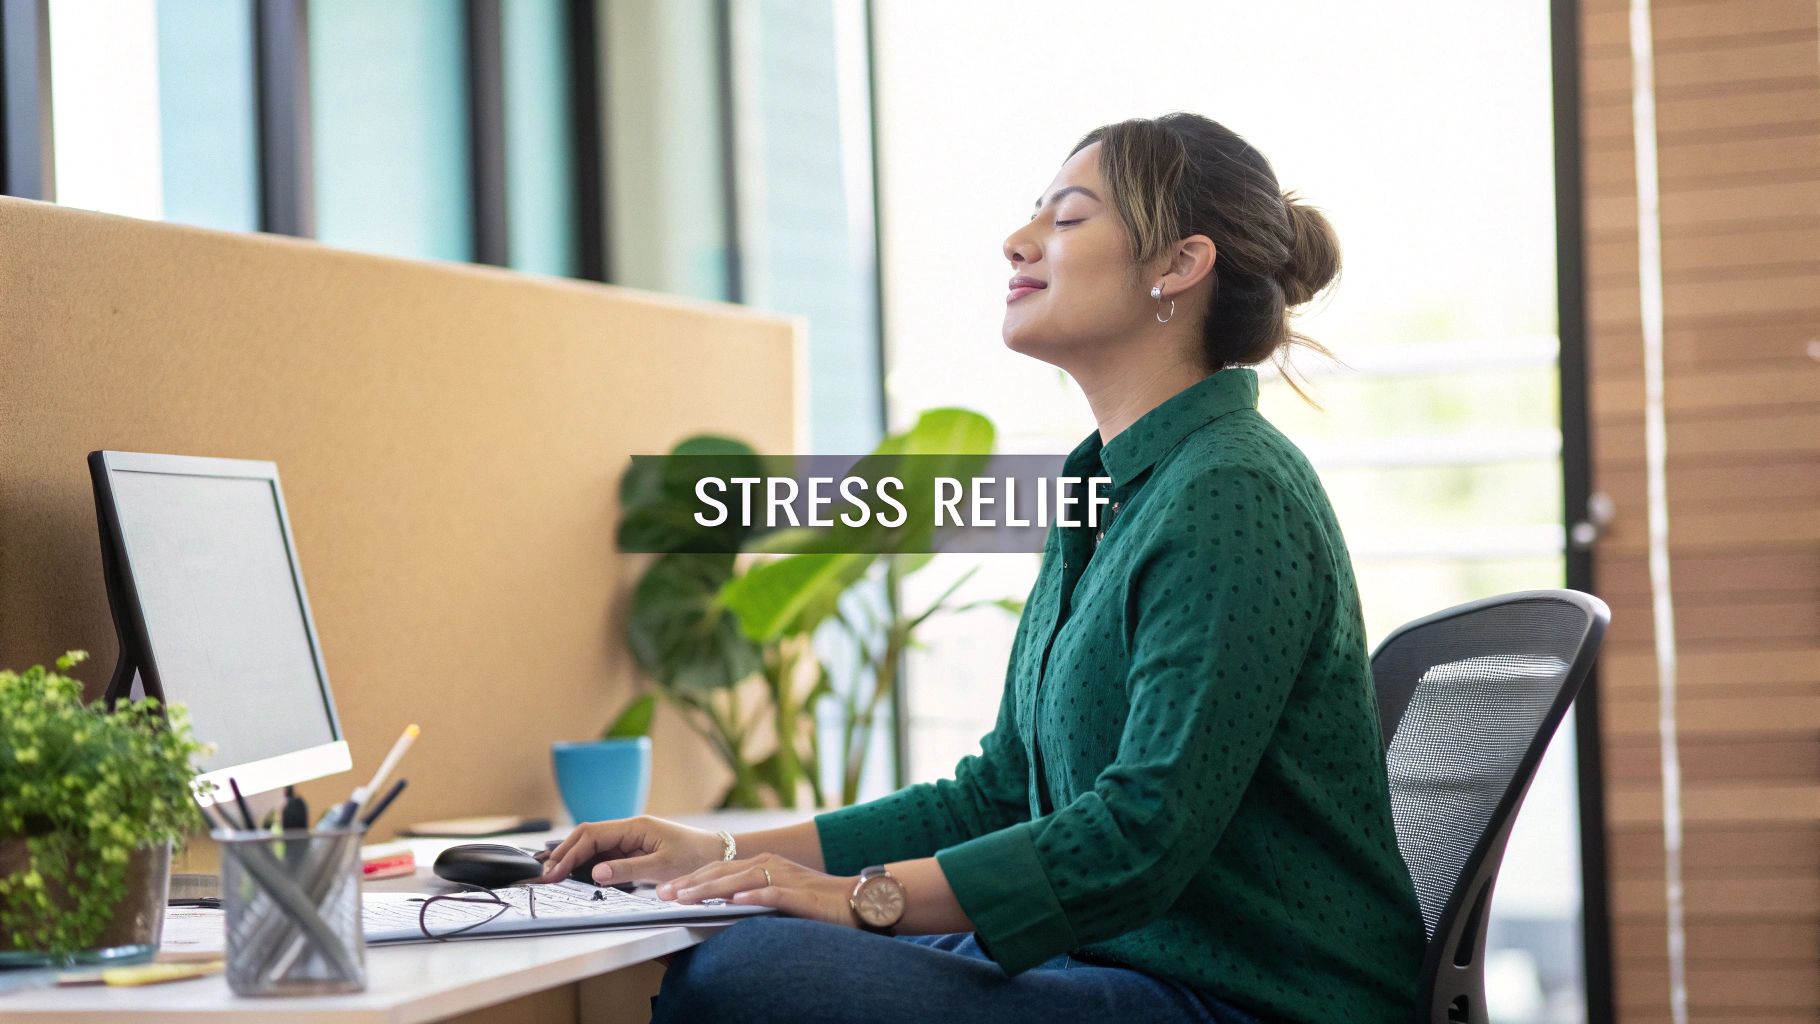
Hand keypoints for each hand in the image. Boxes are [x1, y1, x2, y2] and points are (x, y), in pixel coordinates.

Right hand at [537, 815, 723, 885]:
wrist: (720, 855)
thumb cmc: (696, 857)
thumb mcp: (663, 867)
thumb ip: (628, 870)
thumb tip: (595, 872)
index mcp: (635, 826)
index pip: (591, 834)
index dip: (569, 852)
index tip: (554, 871)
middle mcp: (630, 829)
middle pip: (587, 837)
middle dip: (564, 854)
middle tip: (545, 875)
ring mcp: (632, 840)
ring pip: (594, 847)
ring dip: (573, 860)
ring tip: (553, 876)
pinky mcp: (635, 851)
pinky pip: (605, 856)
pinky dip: (588, 865)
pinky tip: (575, 876)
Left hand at [656, 852, 859, 928]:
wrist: (856, 899)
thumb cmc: (816, 901)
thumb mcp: (778, 893)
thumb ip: (752, 895)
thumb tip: (722, 905)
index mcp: (763, 862)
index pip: (718, 869)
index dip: (691, 879)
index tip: (666, 890)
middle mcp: (770, 864)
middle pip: (722, 872)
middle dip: (690, 884)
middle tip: (664, 894)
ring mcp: (785, 876)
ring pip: (739, 880)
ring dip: (710, 889)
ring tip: (686, 899)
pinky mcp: (800, 892)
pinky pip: (772, 893)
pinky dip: (753, 896)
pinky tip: (735, 901)